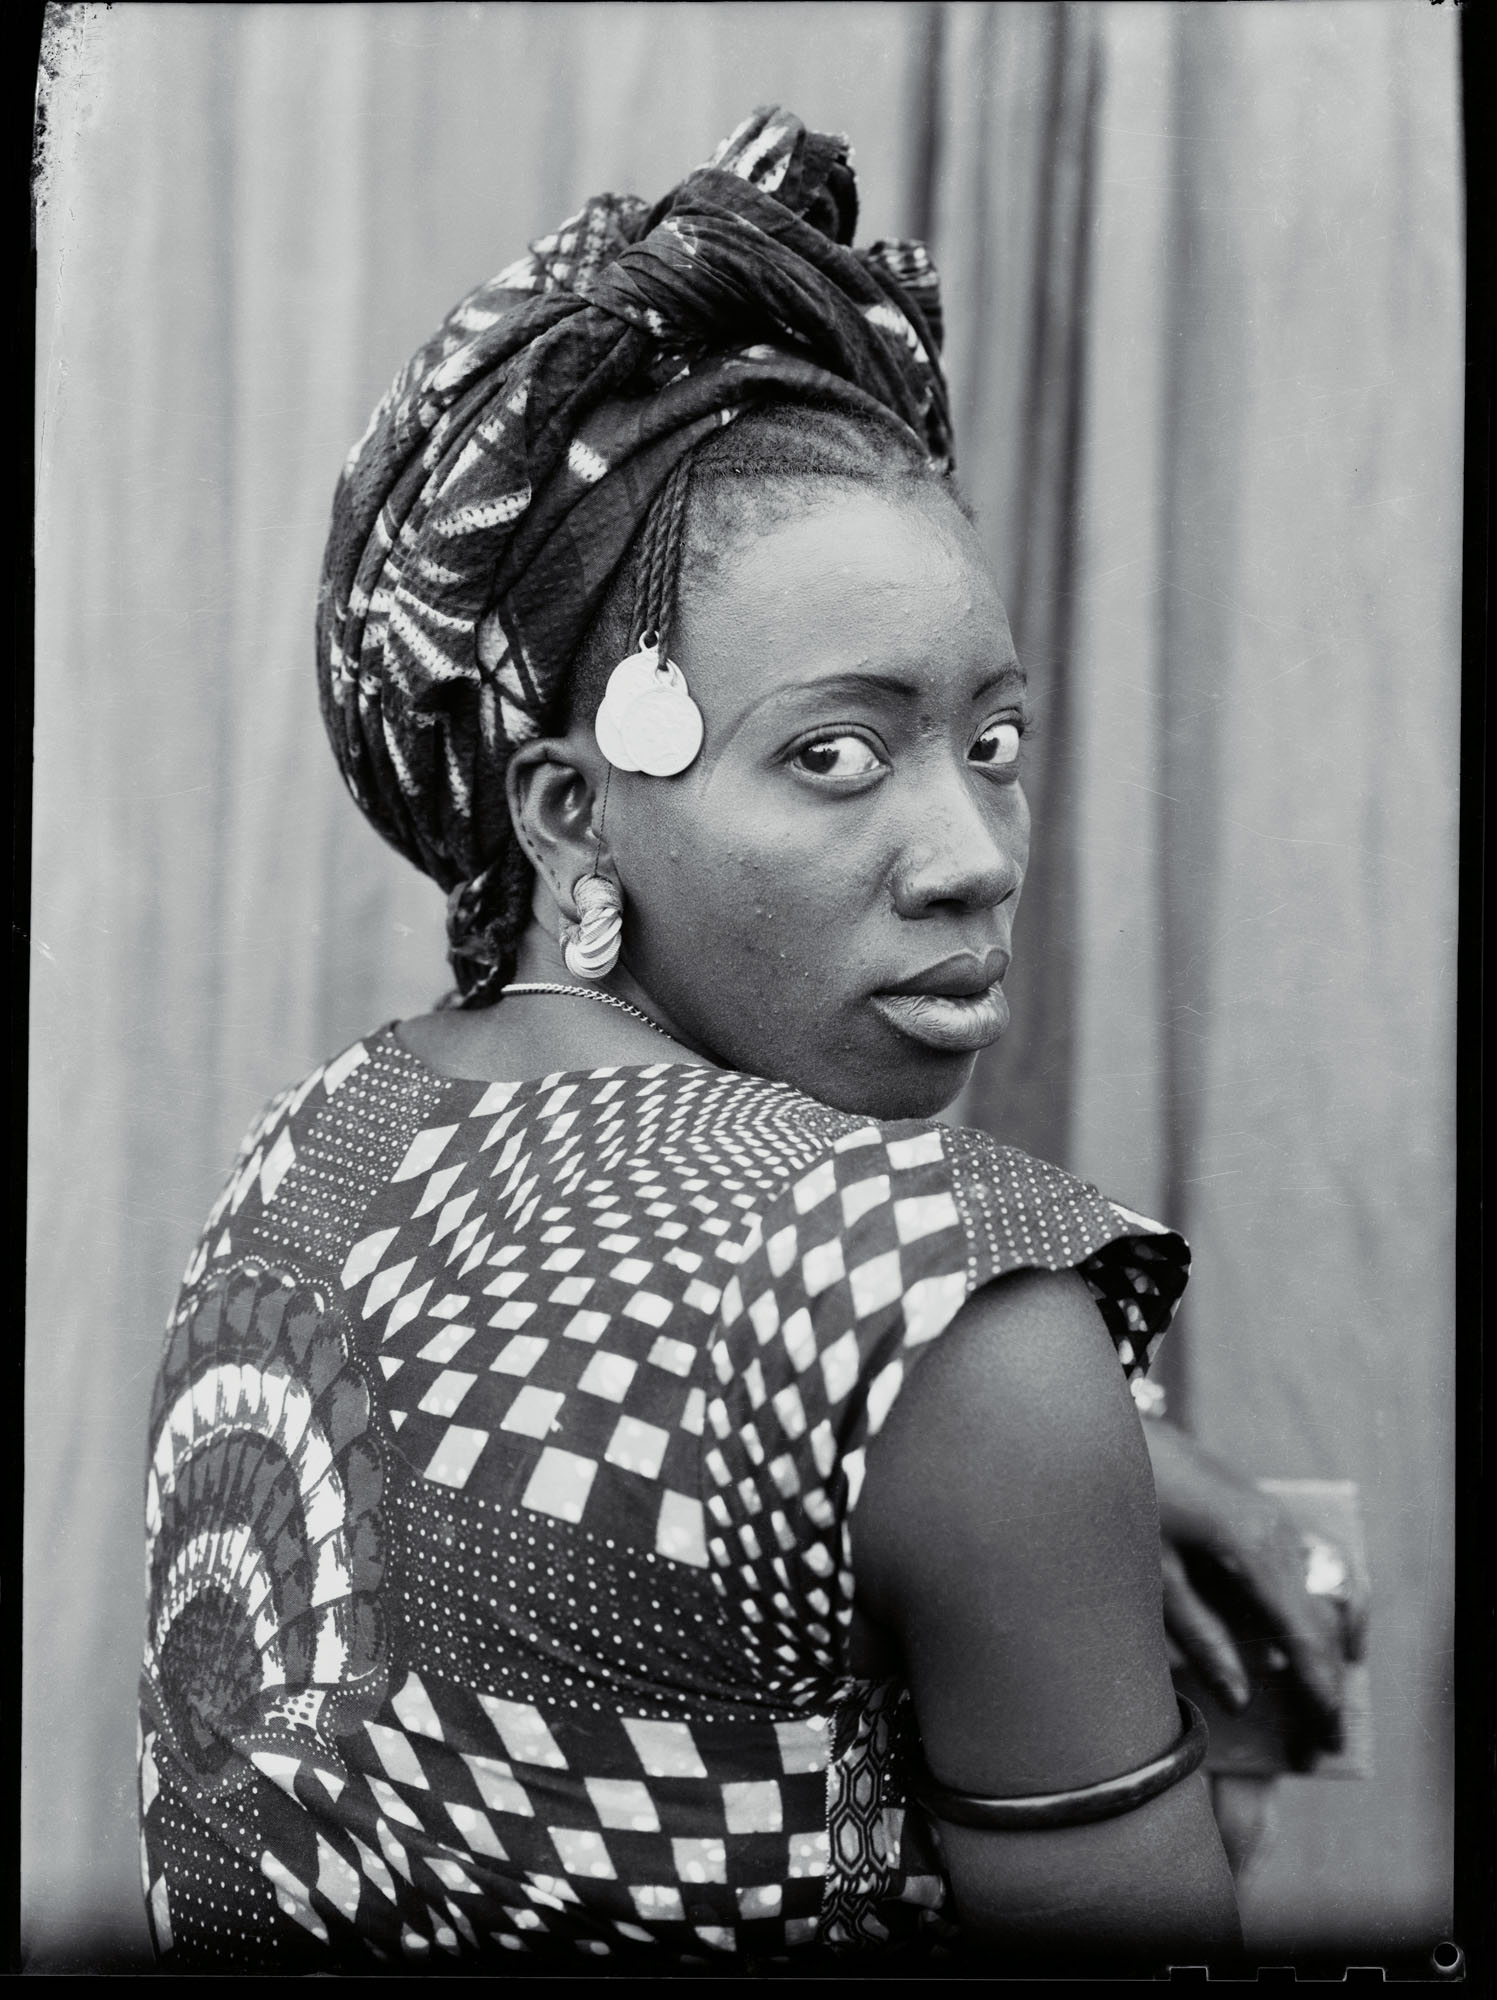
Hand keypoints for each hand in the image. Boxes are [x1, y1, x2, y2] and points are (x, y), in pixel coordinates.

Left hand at [1141, 1418, 1368, 1767]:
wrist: (1106, 1427)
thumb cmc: (1121, 1500)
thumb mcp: (1152, 1578)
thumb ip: (1198, 1638)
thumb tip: (1239, 1694)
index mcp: (1253, 1549)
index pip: (1305, 1634)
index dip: (1318, 1692)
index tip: (1324, 1742)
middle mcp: (1277, 1530)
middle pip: (1324, 1618)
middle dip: (1326, 1680)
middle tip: (1321, 1738)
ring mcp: (1274, 1514)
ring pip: (1325, 1591)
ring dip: (1327, 1646)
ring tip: (1320, 1698)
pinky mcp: (1262, 1508)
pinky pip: (1310, 1567)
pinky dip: (1319, 1608)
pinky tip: (1308, 1638)